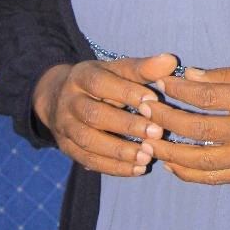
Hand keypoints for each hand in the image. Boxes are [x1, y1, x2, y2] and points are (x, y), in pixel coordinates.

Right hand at [32, 54, 176, 175]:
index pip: (101, 83)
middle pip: (94, 115)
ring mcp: (65, 126)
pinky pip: (88, 160)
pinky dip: (114, 167)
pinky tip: (137, 169)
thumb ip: (143, 68)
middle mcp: (69, 101)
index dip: (127, 92)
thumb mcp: (117, 70)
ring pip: (89, 141)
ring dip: (120, 151)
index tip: (154, 102)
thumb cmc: (101, 82)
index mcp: (82, 76)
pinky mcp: (67, 148)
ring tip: (148, 156)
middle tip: (157, 133)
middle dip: (127, 125)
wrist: (59, 97)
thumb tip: (170, 61)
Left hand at [140, 61, 229, 184]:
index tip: (159, 83)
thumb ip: (225, 75)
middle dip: (167, 119)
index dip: (178, 90)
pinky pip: (216, 178)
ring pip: (202, 160)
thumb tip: (187, 76)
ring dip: (171, 151)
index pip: (207, 97)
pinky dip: (190, 174)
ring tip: (149, 140)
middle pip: (200, 129)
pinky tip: (171, 164)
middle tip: (144, 110)